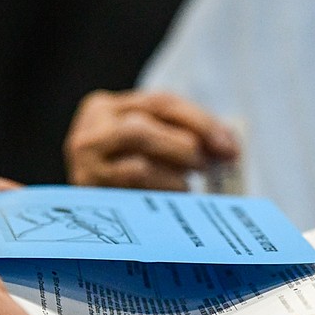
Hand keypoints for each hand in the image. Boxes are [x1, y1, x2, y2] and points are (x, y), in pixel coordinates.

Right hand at [65, 89, 238, 189]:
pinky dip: (162, 197)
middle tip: (208, 166)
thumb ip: (184, 135)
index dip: (200, 122)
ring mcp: (85, 169)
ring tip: (188, 187)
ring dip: (175, 178)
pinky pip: (134, 200)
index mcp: (104, 106)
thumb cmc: (127, 167)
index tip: (230, 146)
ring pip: (139, 168)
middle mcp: (88, 134)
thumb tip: (229, 146)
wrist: (84, 211)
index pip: (160, 103)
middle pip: (143, 131)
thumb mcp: (151, 140)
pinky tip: (173, 199)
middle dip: (185, 148)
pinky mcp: (91, 202)